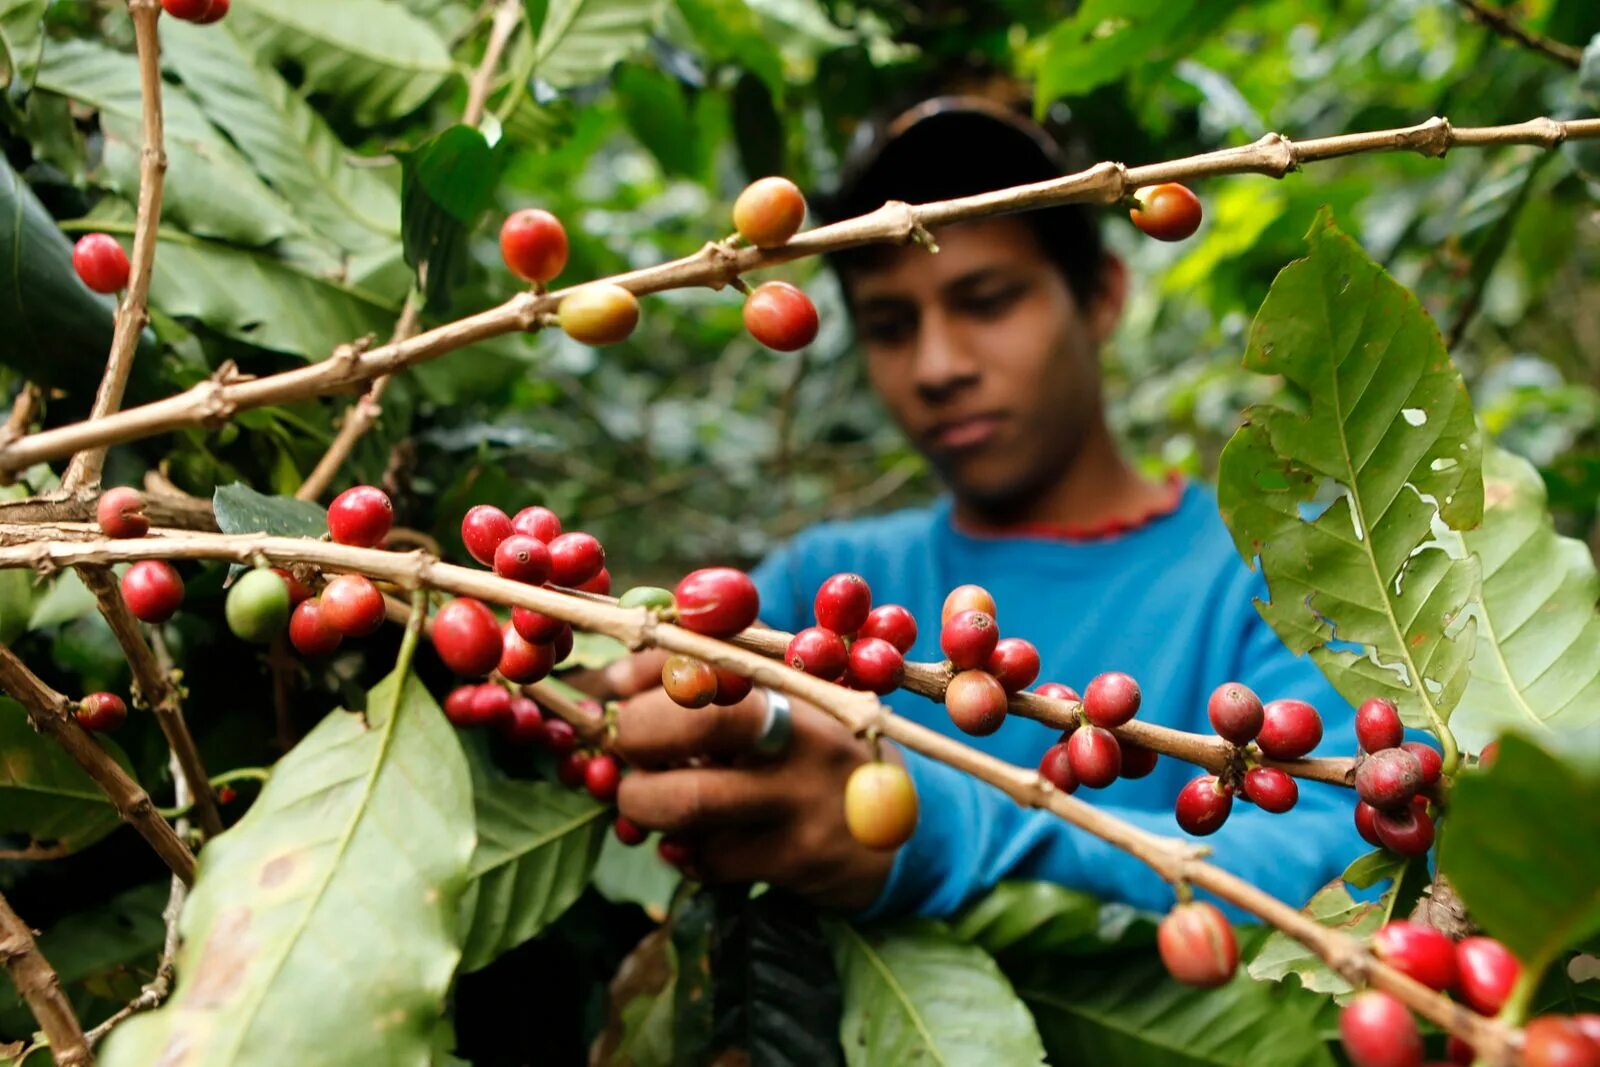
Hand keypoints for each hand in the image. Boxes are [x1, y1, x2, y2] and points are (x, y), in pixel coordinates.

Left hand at [601, 650, 898, 910]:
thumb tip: (606, 681)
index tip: (608, 688)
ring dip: (640, 802)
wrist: (901, 827)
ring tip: (636, 799)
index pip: (705, 651)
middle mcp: (806, 725)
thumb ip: (703, 676)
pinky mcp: (801, 855)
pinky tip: (684, 843)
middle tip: (615, 748)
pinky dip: (678, 852)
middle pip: (701, 717)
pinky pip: (710, 858)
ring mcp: (805, 793)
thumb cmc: (808, 749)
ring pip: (691, 799)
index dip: (639, 668)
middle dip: (633, 733)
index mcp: (791, 674)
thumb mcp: (777, 697)